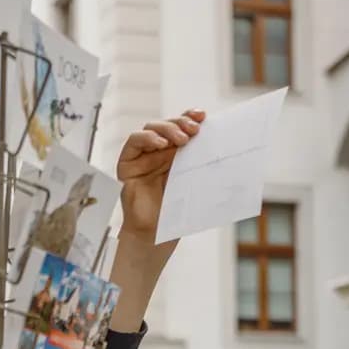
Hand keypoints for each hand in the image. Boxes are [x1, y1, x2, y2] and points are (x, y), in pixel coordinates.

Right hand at [115, 110, 203, 237]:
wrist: (155, 232)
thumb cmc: (173, 211)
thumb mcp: (191, 182)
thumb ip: (199, 163)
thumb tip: (221, 145)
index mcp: (176, 153)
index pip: (182, 127)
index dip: (190, 117)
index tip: (203, 116)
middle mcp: (158, 151)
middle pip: (167, 125)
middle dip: (181, 123)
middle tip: (194, 130)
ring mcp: (143, 156)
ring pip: (151, 129)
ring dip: (167, 129)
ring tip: (181, 139)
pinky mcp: (127, 164)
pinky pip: (133, 143)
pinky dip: (146, 138)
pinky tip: (159, 143)